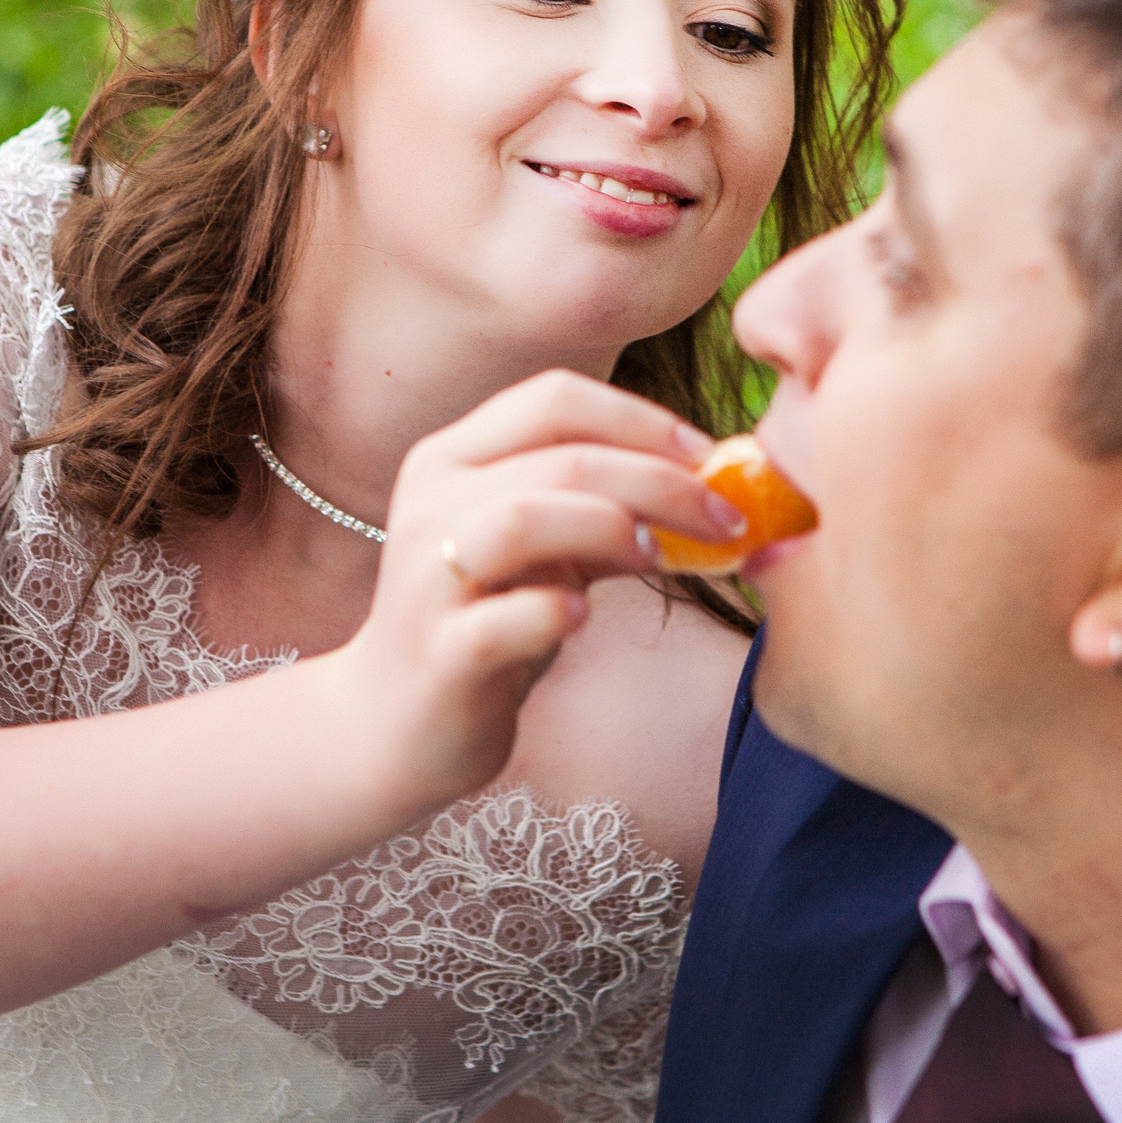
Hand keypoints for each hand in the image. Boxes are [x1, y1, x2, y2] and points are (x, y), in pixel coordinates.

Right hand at [325, 370, 750, 814]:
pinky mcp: (437, 655)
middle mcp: (430, 503)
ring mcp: (426, 579)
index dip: (645, 420)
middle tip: (728, 520)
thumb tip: (712, 487)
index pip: (555, 398)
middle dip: (661, 481)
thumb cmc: (487, 622)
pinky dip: (554, 611)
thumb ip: (606, 510)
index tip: (713, 459)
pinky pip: (499, 621)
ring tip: (660, 558)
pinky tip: (585, 617)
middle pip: (561, 457)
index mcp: (453, 458)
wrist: (392, 724)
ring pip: (522, 518)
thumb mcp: (545, 552)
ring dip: (611, 528)